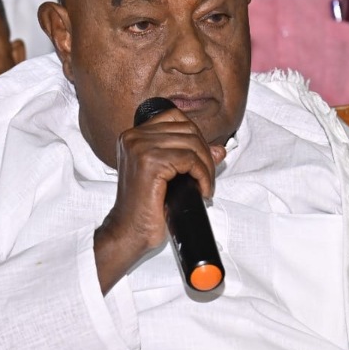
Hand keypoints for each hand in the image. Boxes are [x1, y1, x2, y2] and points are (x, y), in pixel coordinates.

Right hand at [93, 107, 225, 293]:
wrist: (129, 231)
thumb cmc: (145, 207)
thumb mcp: (170, 176)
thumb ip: (190, 157)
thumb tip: (219, 149)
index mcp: (133, 136)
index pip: (176, 118)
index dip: (196, 137)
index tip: (202, 161)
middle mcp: (133, 137)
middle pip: (187, 130)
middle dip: (205, 154)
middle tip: (206, 178)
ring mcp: (140, 148)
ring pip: (192, 144)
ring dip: (206, 167)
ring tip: (204, 186)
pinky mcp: (150, 163)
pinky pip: (190, 160)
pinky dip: (202, 176)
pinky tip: (201, 191)